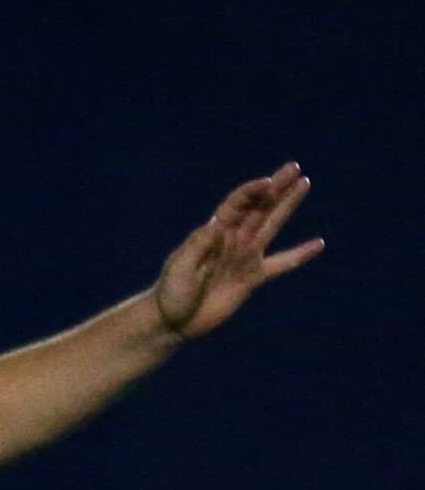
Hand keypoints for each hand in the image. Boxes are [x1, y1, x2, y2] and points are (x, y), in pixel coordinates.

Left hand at [152, 164, 323, 341]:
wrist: (172, 321)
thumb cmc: (171, 292)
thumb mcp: (179, 268)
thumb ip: (197, 246)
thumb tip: (217, 227)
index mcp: (213, 233)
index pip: (236, 205)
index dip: (251, 192)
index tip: (267, 184)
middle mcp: (232, 240)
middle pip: (258, 207)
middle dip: (275, 187)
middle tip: (294, 168)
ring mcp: (244, 257)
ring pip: (271, 226)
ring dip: (287, 205)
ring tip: (304, 183)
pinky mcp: (252, 279)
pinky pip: (281, 264)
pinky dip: (299, 255)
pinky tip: (319, 244)